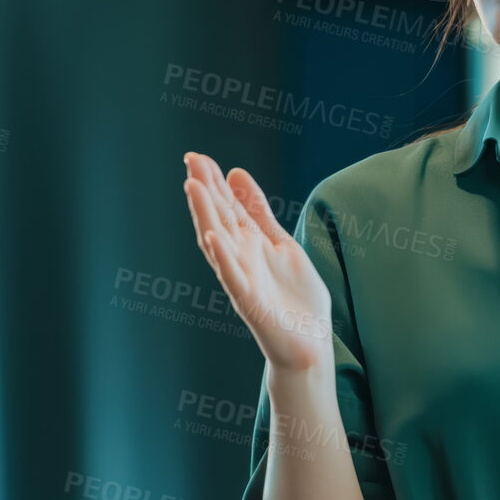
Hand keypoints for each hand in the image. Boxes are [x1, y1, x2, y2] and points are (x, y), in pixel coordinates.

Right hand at [182, 151, 333, 372]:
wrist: (309, 343)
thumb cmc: (294, 297)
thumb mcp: (280, 242)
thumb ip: (258, 212)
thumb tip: (235, 173)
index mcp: (248, 244)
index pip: (226, 206)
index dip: (213, 182)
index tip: (197, 156)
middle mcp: (240, 258)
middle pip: (218, 218)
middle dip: (205, 190)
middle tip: (191, 160)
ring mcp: (243, 279)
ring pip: (219, 243)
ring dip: (205, 215)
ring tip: (193, 186)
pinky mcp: (250, 302)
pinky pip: (233, 277)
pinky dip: (223, 257)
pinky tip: (213, 237)